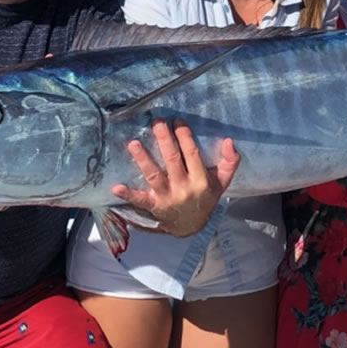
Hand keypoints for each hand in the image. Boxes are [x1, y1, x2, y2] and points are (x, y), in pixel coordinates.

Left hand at [112, 119, 237, 236]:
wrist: (191, 227)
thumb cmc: (205, 198)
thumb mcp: (222, 182)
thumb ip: (230, 162)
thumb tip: (229, 141)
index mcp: (201, 180)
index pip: (192, 154)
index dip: (185, 137)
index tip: (177, 121)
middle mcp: (184, 188)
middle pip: (172, 160)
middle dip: (164, 140)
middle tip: (156, 122)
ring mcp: (167, 198)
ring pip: (154, 176)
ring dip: (143, 159)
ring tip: (133, 143)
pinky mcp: (154, 207)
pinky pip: (140, 200)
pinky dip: (128, 194)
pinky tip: (116, 186)